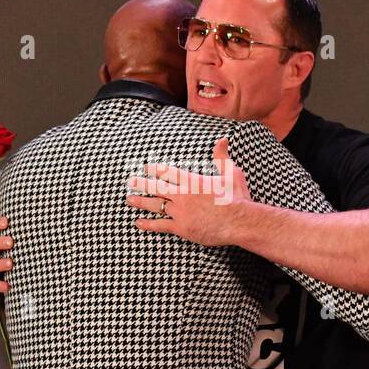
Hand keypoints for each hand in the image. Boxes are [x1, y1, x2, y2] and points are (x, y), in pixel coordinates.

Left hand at [127, 137, 250, 245]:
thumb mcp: (231, 172)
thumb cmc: (237, 197)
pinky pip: (161, 225)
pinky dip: (148, 224)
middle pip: (157, 187)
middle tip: (131, 181)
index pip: (168, 172)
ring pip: (155, 205)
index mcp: (192, 181)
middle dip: (142, 184)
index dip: (155, 169)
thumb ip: (222, 157)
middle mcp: (182, 195)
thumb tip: (222, 139)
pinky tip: (138, 222)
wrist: (239, 221)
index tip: (145, 167)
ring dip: (141, 202)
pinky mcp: (182, 228)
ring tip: (129, 199)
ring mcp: (180, 212)